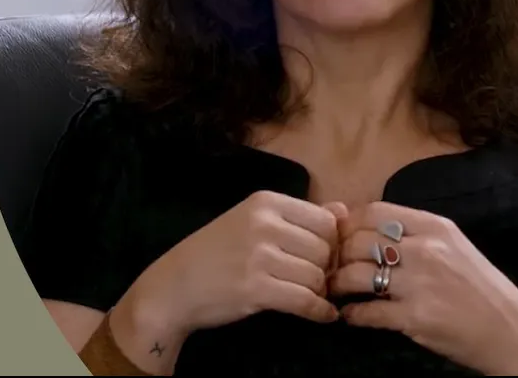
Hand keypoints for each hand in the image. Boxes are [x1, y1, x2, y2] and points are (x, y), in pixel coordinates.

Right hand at [118, 190, 344, 343]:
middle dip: (326, 270)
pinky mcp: (256, 289)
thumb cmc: (213, 252)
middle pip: (325, 249)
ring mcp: (259, 256)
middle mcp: (263, 224)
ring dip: (319, 292)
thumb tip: (343, 210)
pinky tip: (321, 315)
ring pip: (317, 276)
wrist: (174, 286)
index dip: (331, 243)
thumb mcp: (252, 222)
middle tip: (315, 281)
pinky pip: (305, 301)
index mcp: (264, 202)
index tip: (319, 258)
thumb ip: (299, 216)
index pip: (325, 220)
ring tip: (309, 296)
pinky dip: (319, 312)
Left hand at [327, 202, 517, 375]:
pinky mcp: (416, 317)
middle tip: (328, 266)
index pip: (373, 212)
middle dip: (336, 255)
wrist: (515, 334)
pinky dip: (352, 314)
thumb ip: (413, 233)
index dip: (347, 224)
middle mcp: (426, 249)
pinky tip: (350, 316)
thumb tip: (361, 223)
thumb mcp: (454, 247)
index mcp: (435, 226)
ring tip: (334, 290)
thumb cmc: (481, 289)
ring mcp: (420, 283)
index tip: (337, 237)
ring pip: (356, 274)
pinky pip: (367, 312)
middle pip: (358, 241)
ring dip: (337, 284)